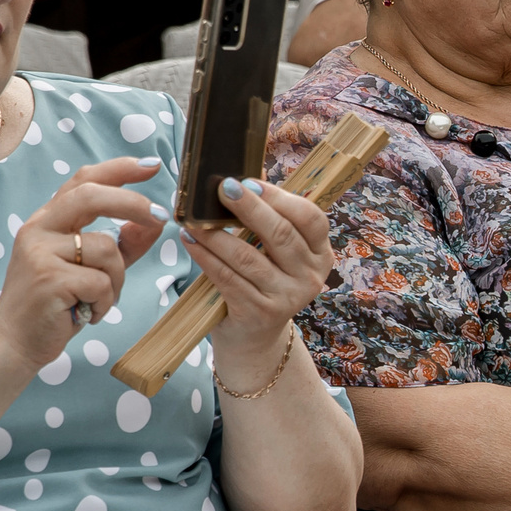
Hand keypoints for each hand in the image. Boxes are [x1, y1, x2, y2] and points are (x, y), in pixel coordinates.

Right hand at [0, 156, 168, 374]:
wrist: (15, 342)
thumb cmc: (54, 305)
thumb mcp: (90, 269)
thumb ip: (121, 245)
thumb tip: (153, 222)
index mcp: (48, 220)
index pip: (83, 181)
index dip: (119, 169)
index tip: (151, 166)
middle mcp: (39, 229)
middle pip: (91, 196)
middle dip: (133, 203)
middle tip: (161, 218)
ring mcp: (40, 252)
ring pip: (107, 249)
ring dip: (117, 281)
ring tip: (99, 300)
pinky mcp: (48, 279)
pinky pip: (101, 281)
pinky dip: (105, 301)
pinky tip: (87, 313)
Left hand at [184, 177, 339, 373]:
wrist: (254, 337)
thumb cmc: (262, 282)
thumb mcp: (274, 252)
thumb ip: (269, 217)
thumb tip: (250, 173)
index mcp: (320, 254)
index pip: (310, 218)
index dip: (280, 197)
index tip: (249, 182)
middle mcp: (311, 276)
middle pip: (281, 233)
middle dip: (249, 207)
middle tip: (223, 188)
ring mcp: (288, 297)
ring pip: (249, 256)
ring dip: (217, 234)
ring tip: (194, 219)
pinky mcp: (260, 312)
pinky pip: (228, 277)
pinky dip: (206, 257)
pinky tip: (191, 242)